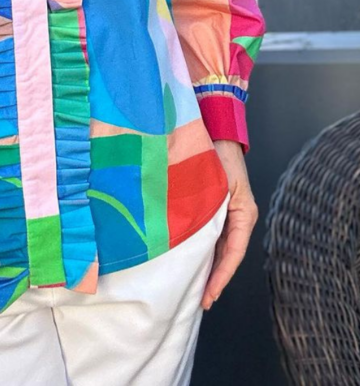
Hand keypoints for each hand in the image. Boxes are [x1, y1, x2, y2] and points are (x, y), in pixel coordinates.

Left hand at [200, 139, 257, 310]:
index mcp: (245, 213)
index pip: (234, 252)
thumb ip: (207, 205)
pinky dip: (203, 252)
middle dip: (214, 279)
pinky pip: (212, 237)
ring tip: (195, 291)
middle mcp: (240, 217)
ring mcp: (230, 215)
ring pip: (219, 248)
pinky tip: (192, 263)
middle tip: (200, 303)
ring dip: (208, 268)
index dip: (221, 275)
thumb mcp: (216, 181)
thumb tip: (190, 230)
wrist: (218, 132)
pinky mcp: (218, 210)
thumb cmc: (218, 153)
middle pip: (227, 255)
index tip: (209, 294)